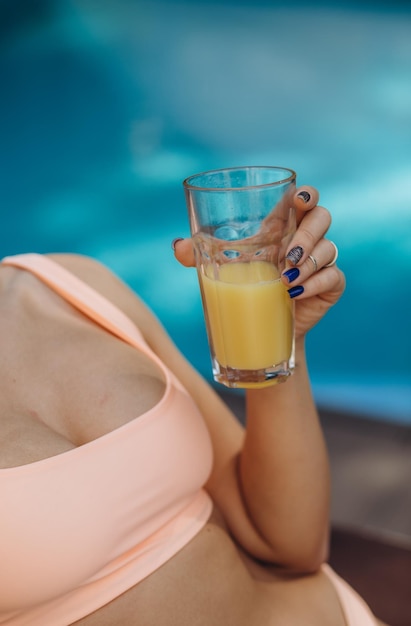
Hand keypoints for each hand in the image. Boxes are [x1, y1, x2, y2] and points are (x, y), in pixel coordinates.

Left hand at [173, 186, 344, 339]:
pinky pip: (334, 276)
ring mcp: (322, 261)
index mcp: (284, 224)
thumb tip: (177, 246)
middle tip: (288, 254)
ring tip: (286, 280)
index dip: (307, 194)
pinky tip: (296, 292)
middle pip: (322, 218)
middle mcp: (307, 238)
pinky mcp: (331, 284)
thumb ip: (200, 252)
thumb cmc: (245, 285)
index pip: (304, 199)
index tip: (300, 199)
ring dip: (308, 263)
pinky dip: (316, 283)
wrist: (262, 324)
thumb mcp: (223, 267)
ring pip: (329, 248)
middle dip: (308, 233)